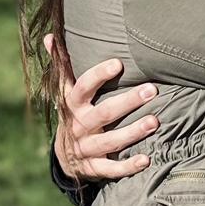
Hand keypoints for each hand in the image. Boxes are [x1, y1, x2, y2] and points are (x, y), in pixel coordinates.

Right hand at [44, 35, 158, 181]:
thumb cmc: (74, 113)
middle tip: (152, 90)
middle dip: (128, 101)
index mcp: (72, 105)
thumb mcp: (64, 91)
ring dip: (133, 132)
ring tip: (155, 122)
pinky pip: (111, 169)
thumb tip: (49, 36)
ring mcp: (86, 148)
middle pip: (103, 113)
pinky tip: (146, 159)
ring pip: (109, 142)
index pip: (82, 87)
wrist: (65, 155)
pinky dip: (128, 166)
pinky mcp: (94, 168)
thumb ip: (61, 65)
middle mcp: (79, 126)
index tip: (118, 63)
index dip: (98, 76)